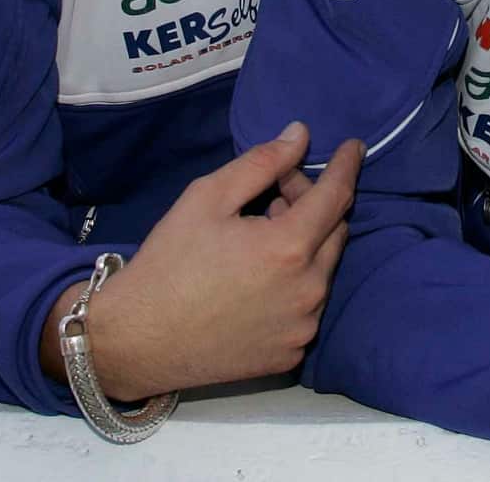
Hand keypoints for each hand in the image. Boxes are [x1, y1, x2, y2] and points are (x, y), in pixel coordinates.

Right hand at [48, 124, 362, 401]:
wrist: (136, 340)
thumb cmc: (168, 262)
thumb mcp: (207, 198)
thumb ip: (261, 162)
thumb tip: (300, 135)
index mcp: (290, 248)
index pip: (338, 196)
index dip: (346, 166)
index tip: (353, 147)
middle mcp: (308, 291)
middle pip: (334, 232)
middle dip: (313, 204)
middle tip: (275, 193)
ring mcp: (302, 328)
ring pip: (322, 270)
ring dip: (304, 246)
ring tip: (260, 236)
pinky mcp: (290, 355)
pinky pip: (306, 307)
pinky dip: (293, 285)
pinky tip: (256, 281)